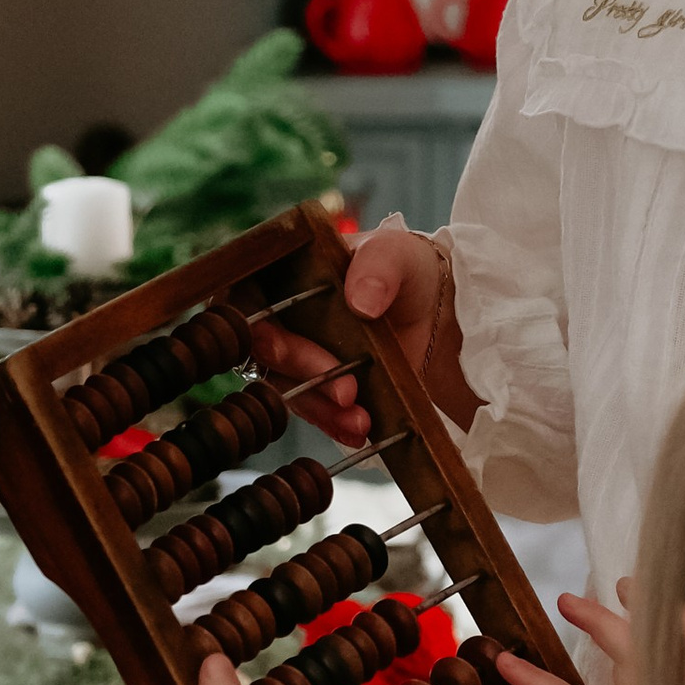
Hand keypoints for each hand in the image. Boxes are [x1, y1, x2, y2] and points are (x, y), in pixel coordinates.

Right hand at [248, 215, 475, 443]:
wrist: (444, 315)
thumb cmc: (410, 270)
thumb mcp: (399, 254)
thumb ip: (379, 266)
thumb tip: (359, 301)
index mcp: (283, 272)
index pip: (240, 295)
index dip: (242, 321)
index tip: (269, 340)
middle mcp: (283, 316)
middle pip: (264, 348)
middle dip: (303, 370)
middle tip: (346, 386)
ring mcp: (301, 357)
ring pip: (288, 388)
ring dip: (321, 406)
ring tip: (360, 416)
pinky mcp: (323, 390)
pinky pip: (317, 413)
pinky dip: (336, 425)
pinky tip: (360, 430)